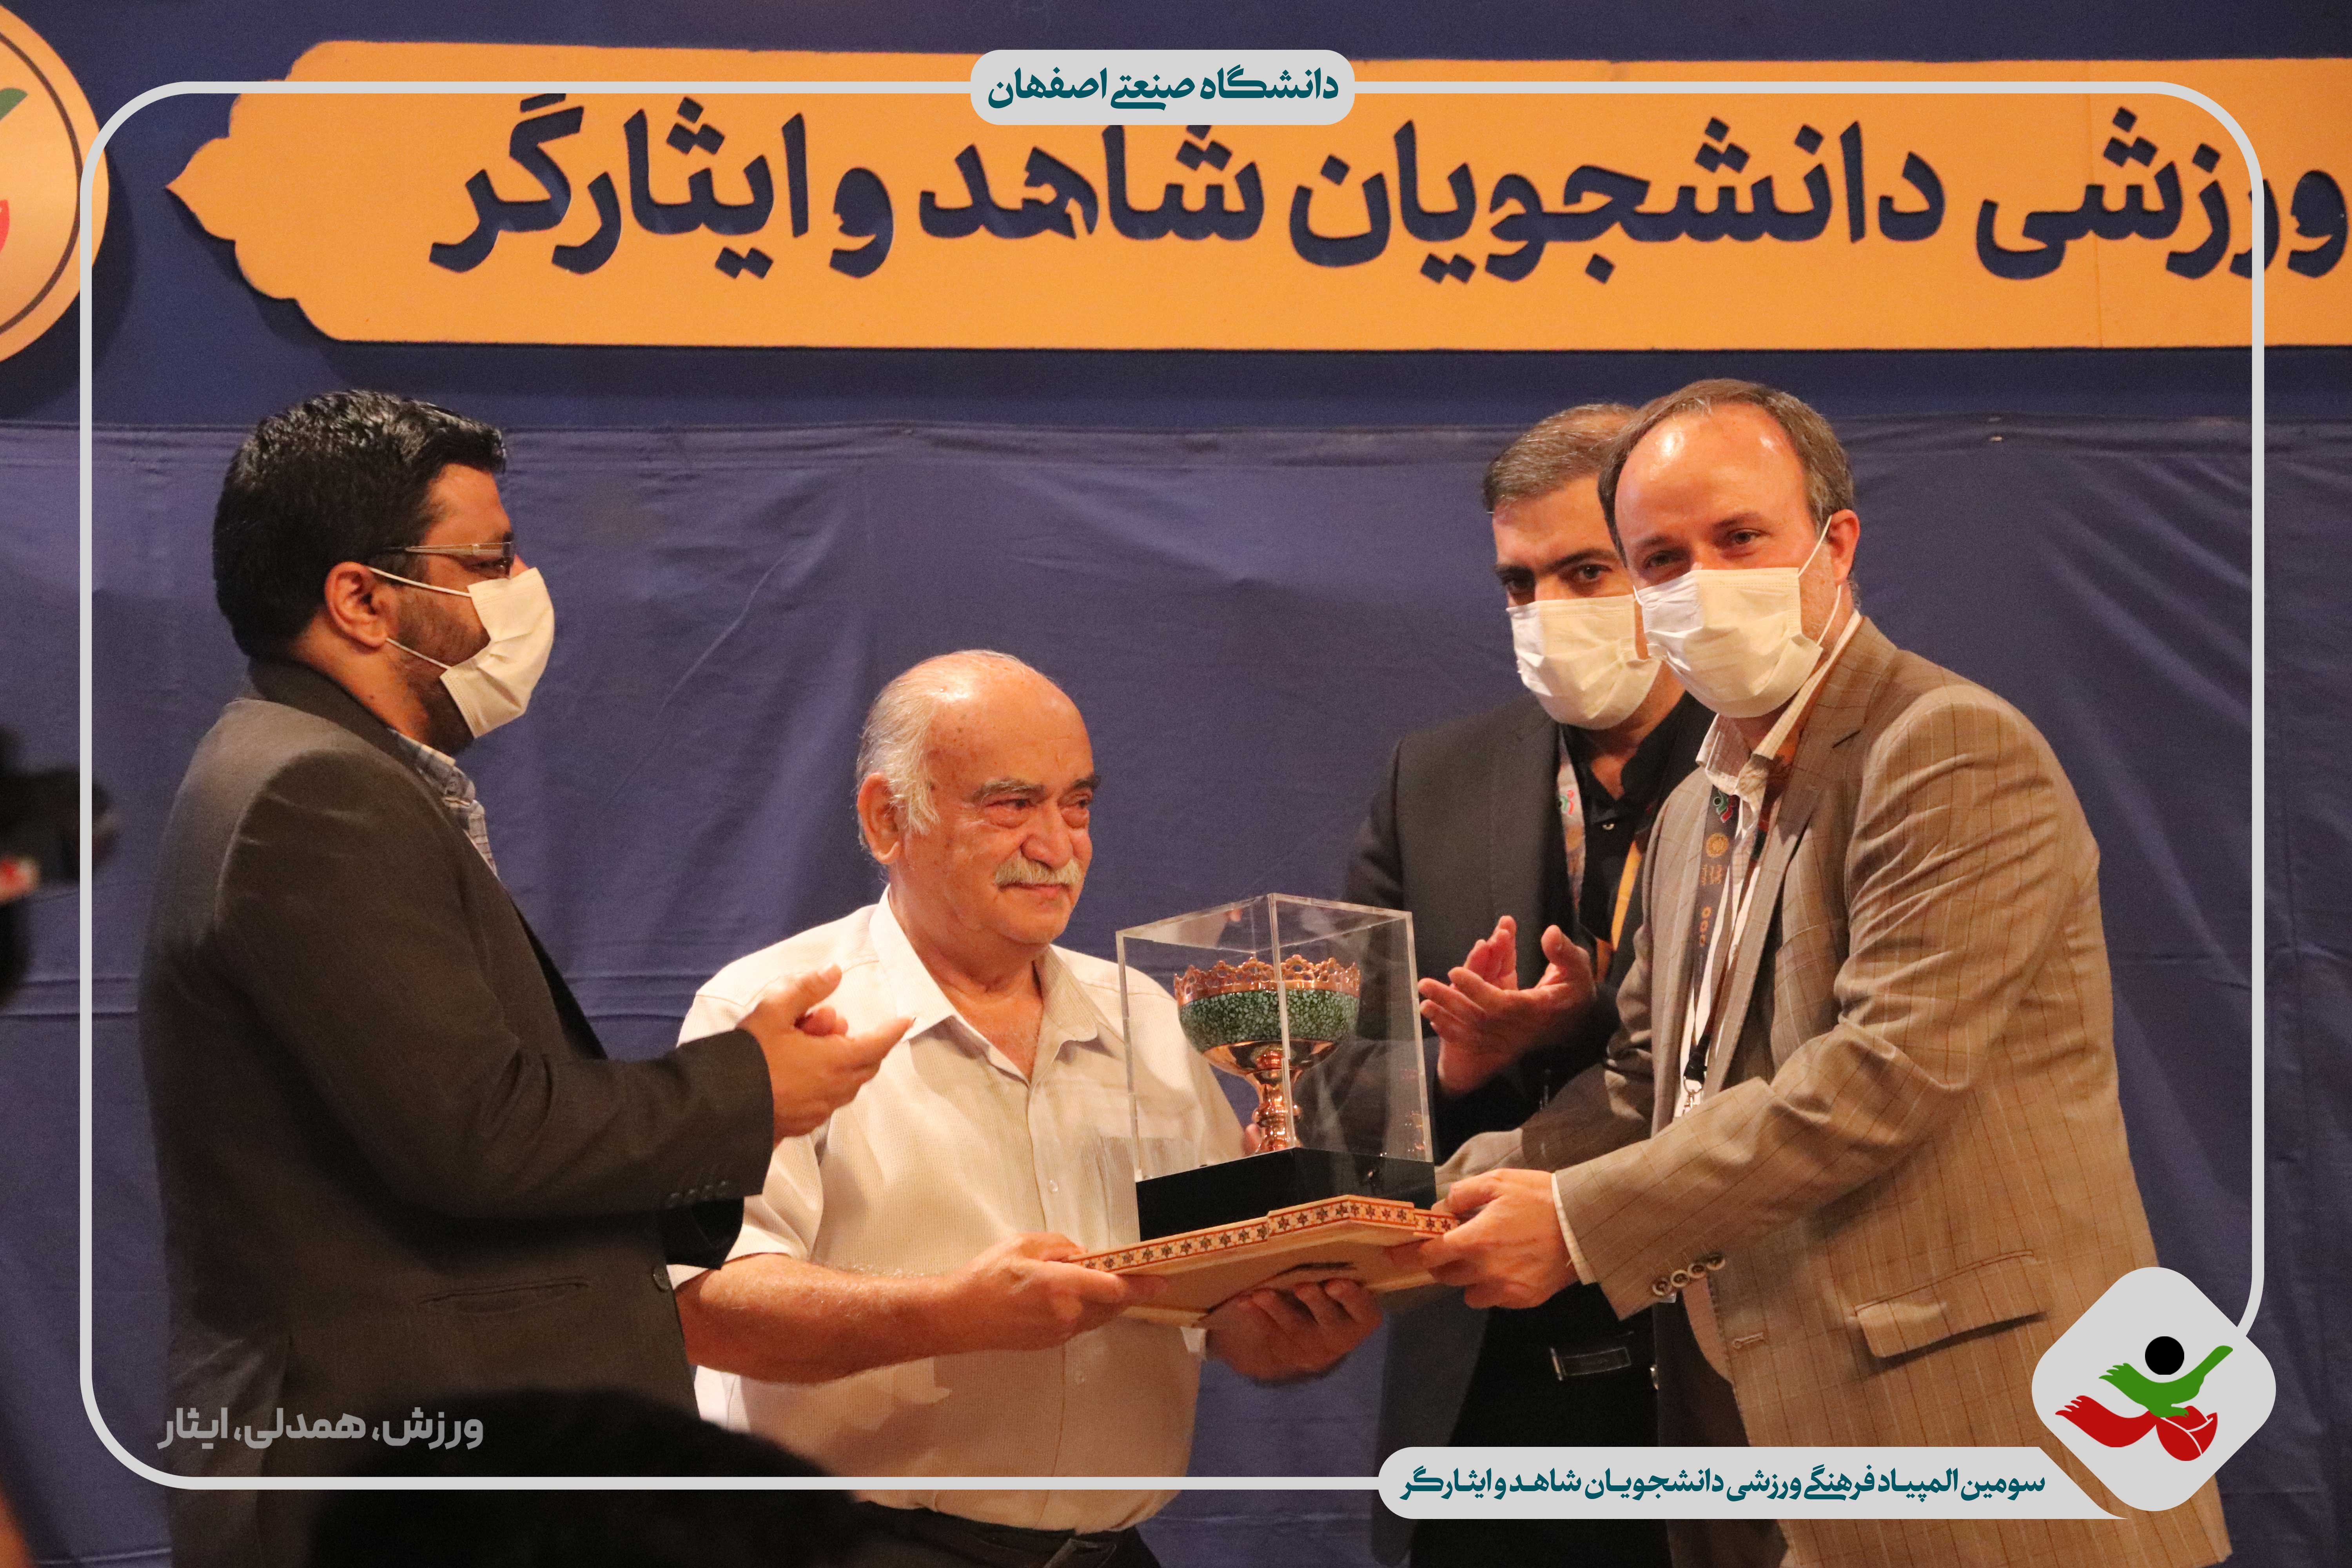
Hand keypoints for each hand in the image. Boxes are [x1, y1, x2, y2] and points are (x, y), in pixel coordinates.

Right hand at [735, 966, 910, 1139]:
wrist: (717, 1109)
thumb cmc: (748, 1058)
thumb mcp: (773, 1011)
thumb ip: (806, 989)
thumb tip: (834, 971)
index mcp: (835, 1062)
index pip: (877, 1045)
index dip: (892, 1030)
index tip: (907, 1019)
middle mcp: (834, 1091)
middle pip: (865, 1066)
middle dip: (862, 1044)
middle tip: (833, 1025)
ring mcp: (818, 1112)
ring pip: (846, 1085)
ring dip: (842, 1064)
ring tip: (809, 1045)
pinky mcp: (801, 1125)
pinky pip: (826, 1101)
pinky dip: (825, 1083)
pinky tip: (799, 1072)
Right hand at [941, 1233, 1167, 1352]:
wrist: (958, 1317)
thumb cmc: (987, 1275)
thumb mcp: (1023, 1245)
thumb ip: (1059, 1246)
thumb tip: (1084, 1256)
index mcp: (1061, 1287)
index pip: (1113, 1287)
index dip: (1141, 1284)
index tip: (1163, 1280)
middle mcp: (1067, 1315)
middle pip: (1111, 1305)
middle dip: (1127, 1291)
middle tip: (1140, 1276)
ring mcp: (1059, 1333)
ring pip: (1098, 1316)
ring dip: (1108, 1301)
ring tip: (1110, 1284)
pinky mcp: (1050, 1343)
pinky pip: (1081, 1324)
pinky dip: (1089, 1310)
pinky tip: (1079, 1297)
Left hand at [1205, 1278, 1380, 1381]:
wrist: (1315, 1337)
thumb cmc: (1335, 1298)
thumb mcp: (1347, 1290)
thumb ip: (1343, 1271)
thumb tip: (1329, 1234)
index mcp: (1361, 1319)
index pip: (1364, 1310)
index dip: (1352, 1298)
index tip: (1335, 1283)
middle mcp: (1339, 1335)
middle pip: (1329, 1321)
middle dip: (1315, 1303)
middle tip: (1302, 1286)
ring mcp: (1312, 1346)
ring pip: (1296, 1328)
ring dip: (1278, 1309)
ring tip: (1261, 1294)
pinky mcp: (1285, 1349)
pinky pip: (1269, 1333)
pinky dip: (1256, 1316)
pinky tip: (1244, 1301)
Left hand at [1387, 1169, 1576, 1309]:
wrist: (1584, 1223)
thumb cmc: (1540, 1198)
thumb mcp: (1498, 1182)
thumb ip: (1463, 1194)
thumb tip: (1441, 1210)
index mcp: (1474, 1240)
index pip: (1429, 1255)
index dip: (1408, 1255)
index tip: (1393, 1255)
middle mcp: (1485, 1271)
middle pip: (1444, 1275)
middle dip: (1440, 1261)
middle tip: (1450, 1245)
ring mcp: (1505, 1290)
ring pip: (1468, 1292)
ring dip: (1466, 1277)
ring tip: (1482, 1256)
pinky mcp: (1524, 1300)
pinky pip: (1494, 1299)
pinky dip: (1492, 1287)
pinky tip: (1506, 1267)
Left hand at [1419, 917, 1595, 1094]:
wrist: (1577, 1023)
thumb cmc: (1575, 990)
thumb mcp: (1577, 968)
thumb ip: (1564, 951)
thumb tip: (1548, 932)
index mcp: (1536, 1008)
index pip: (1502, 1002)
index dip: (1477, 989)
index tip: (1454, 972)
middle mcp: (1519, 1027)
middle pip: (1479, 1019)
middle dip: (1450, 1001)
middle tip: (1424, 984)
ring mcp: (1508, 1038)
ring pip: (1472, 1032)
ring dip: (1445, 1016)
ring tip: (1422, 1001)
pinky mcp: (1501, 1042)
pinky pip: (1473, 1041)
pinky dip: (1451, 1031)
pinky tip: (1432, 1018)